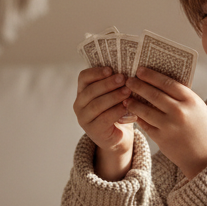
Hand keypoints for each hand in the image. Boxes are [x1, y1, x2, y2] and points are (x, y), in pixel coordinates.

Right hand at [74, 66, 134, 180]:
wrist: (117, 136)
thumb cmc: (116, 111)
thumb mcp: (112, 95)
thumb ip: (114, 84)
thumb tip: (125, 70)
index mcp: (82, 92)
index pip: (84, 77)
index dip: (96, 72)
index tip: (111, 69)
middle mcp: (79, 105)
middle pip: (91, 90)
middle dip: (108, 83)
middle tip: (124, 78)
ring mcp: (84, 119)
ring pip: (97, 105)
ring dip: (114, 96)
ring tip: (128, 91)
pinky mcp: (93, 131)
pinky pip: (104, 119)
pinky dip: (117, 111)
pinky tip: (126, 106)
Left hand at [124, 67, 206, 180]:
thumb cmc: (205, 131)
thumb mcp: (199, 109)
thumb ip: (183, 98)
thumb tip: (161, 85)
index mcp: (191, 101)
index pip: (167, 82)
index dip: (151, 75)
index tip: (140, 70)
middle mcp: (179, 112)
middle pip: (153, 94)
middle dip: (138, 85)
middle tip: (128, 80)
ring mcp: (169, 126)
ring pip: (145, 110)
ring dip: (133, 102)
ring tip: (126, 97)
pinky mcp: (161, 139)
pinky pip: (145, 124)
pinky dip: (137, 117)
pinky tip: (132, 112)